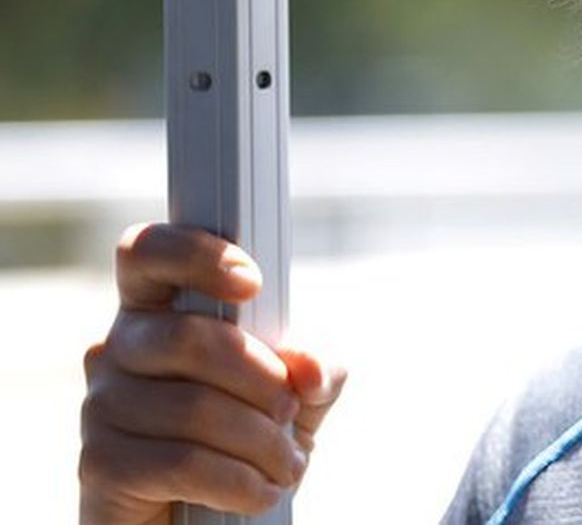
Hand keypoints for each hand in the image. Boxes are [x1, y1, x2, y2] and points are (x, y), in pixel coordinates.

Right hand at [78, 224, 347, 524]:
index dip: (194, 254)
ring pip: (194, 407)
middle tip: (292, 412)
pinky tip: (260, 493)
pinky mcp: (100, 465)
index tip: (251, 282)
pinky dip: (239, 481)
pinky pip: (182, 462)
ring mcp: (101, 406)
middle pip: (188, 338)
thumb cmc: (245, 442)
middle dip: (262, 379)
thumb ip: (312, 371)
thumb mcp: (296, 399)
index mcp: (160, 313)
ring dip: (262, 443)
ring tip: (287, 465)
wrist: (204, 521)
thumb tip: (311, 369)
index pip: (147, 253)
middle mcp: (118, 350)